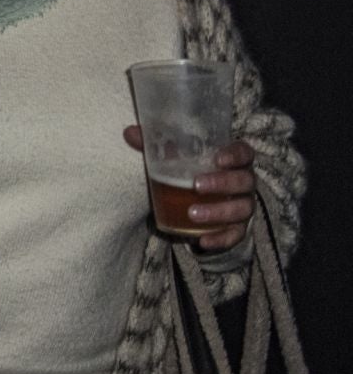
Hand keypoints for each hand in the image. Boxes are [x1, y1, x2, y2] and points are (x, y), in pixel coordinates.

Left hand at [123, 127, 257, 250]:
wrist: (202, 201)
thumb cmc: (191, 171)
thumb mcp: (175, 158)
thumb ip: (155, 145)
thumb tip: (128, 133)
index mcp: (233, 161)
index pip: (244, 152)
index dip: (235, 154)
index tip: (218, 158)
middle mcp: (243, 183)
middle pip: (244, 181)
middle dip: (223, 183)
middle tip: (196, 185)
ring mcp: (243, 205)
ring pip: (242, 209)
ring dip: (218, 212)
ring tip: (192, 214)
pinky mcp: (237, 228)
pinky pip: (235, 235)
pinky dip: (221, 239)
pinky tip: (203, 240)